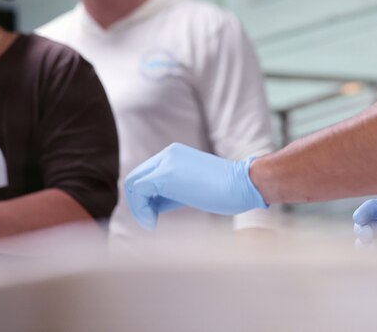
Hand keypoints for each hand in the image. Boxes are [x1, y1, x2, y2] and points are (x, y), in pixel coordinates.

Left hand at [124, 143, 266, 229]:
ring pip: (133, 185)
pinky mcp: (166, 175)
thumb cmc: (226, 190)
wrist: (243, 184)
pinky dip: (141, 210)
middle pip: (135, 179)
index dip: (144, 198)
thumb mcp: (192, 188)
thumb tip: (151, 205)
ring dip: (138, 208)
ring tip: (151, 222)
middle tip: (150, 221)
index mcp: (174, 154)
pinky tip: (153, 222)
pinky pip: (139, 191)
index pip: (145, 175)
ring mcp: (166, 162)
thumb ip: (170, 192)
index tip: (154, 215)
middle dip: (138, 204)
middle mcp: (168, 154)